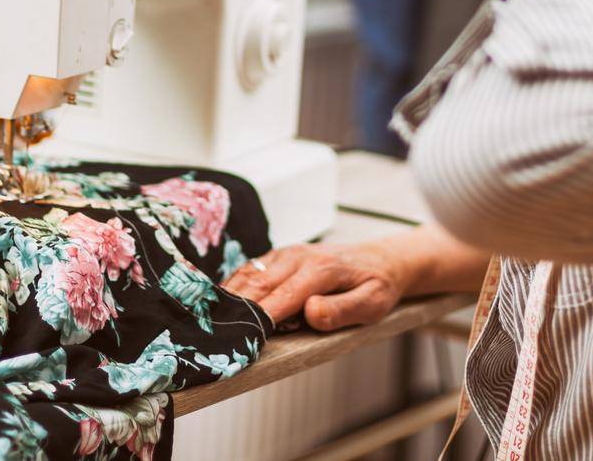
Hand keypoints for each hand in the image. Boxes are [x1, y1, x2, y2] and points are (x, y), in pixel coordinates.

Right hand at [222, 241, 407, 330]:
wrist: (380, 260)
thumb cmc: (375, 286)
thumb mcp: (372, 304)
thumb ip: (341, 310)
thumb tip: (309, 311)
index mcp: (320, 269)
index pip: (281, 297)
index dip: (260, 319)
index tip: (243, 339)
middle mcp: (298, 256)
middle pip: (257, 284)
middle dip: (237, 310)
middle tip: (218, 337)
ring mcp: (286, 253)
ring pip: (248, 275)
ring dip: (230, 298)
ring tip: (213, 322)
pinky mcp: (278, 256)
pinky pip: (249, 270)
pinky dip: (233, 287)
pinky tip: (223, 306)